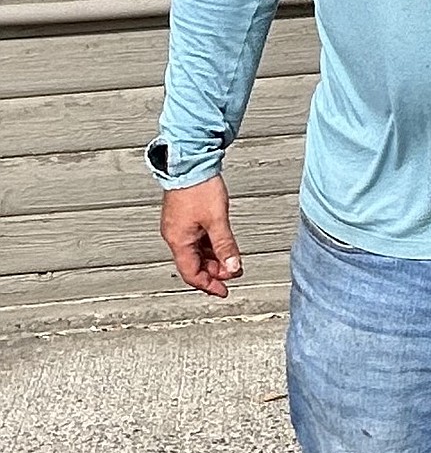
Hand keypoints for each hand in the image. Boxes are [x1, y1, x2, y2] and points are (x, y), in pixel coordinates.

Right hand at [160, 175, 242, 296]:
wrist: (190, 162)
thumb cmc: (199, 187)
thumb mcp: (217, 219)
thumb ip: (225, 245)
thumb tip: (233, 267)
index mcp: (178, 240)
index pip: (191, 273)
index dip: (208, 285)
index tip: (223, 290)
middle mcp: (175, 235)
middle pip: (194, 264)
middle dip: (214, 271)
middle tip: (233, 271)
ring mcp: (179, 226)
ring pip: (196, 251)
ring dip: (214, 258)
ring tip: (232, 259)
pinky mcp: (184, 217)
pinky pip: (196, 239)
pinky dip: (210, 245)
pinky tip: (222, 244)